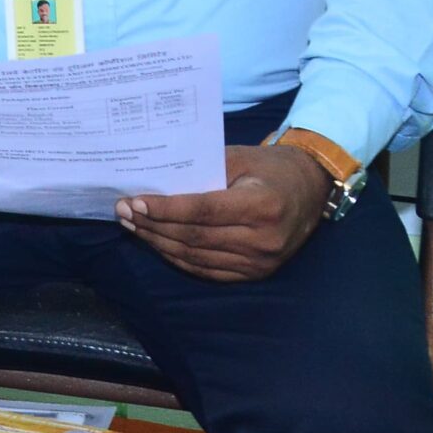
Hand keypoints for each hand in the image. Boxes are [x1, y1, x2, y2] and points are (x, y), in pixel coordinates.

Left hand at [119, 145, 331, 281]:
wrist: (310, 189)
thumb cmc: (269, 167)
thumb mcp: (238, 158)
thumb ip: (199, 170)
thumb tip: (153, 183)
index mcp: (262, 205)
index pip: (202, 211)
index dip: (165, 209)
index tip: (134, 201)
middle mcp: (263, 240)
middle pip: (194, 237)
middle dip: (152, 225)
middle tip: (122, 212)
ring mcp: (260, 262)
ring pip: (196, 256)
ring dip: (159, 242)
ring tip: (132, 226)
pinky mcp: (255, 274)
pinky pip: (206, 270)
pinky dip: (178, 257)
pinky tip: (157, 243)